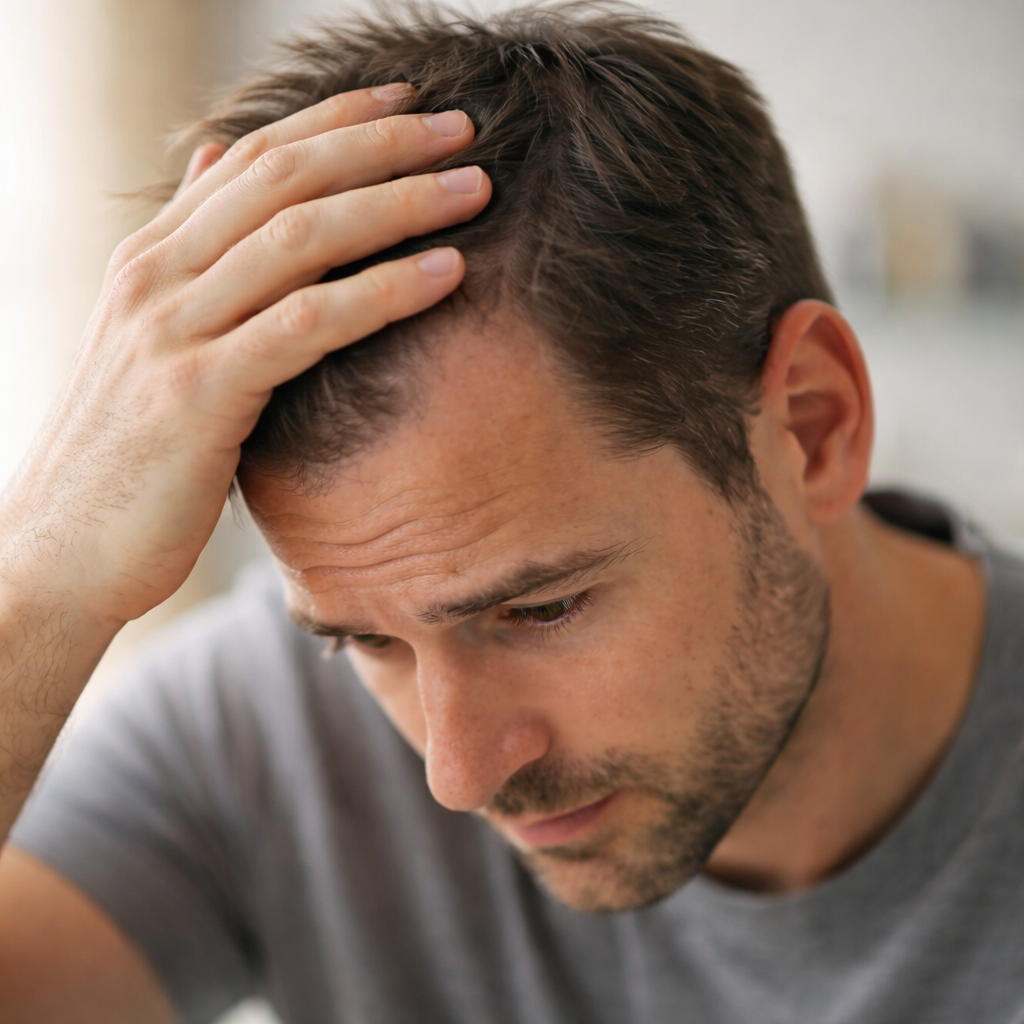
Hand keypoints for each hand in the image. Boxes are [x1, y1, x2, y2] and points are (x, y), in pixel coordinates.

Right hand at [0, 86, 490, 628]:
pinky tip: (447, 276)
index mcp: (150, 259)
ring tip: (475, 190)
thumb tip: (214, 165)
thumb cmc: (126, 456)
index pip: (252, 158)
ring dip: (397, 204)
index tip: (410, 103)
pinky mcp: (199, 393)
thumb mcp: (149, 341)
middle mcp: (156, 275)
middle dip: (382, 144)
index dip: (335, 120)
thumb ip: (190, 256)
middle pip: (284, 178)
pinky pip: (308, 324)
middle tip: (465, 130)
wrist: (58, 551)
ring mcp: (173, 329)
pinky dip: (383, 292)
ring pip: (301, 237)